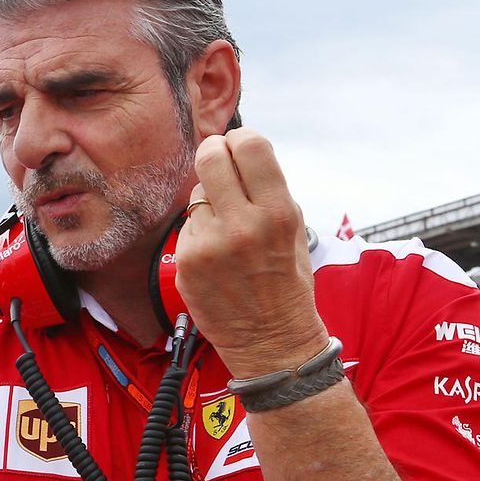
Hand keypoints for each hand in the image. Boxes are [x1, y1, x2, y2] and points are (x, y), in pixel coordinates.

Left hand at [175, 129, 329, 378]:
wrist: (271, 341)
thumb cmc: (285, 282)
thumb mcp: (293, 229)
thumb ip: (267, 190)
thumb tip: (239, 151)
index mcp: (278, 212)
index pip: (250, 145)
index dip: (240, 139)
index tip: (238, 146)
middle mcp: (243, 224)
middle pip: (210, 156)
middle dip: (213, 153)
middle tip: (218, 162)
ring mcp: (210, 243)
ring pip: (197, 193)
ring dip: (209, 200)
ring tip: (226, 229)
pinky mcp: (186, 260)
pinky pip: (188, 225)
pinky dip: (199, 232)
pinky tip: (215, 255)